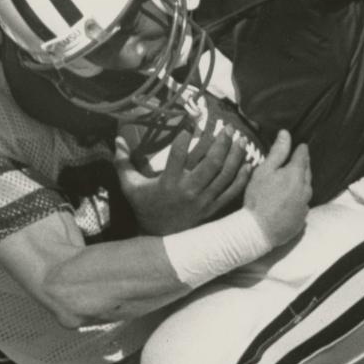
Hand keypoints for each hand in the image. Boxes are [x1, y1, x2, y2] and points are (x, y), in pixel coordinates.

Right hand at [115, 125, 252, 234]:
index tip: (189, 124)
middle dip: (221, 142)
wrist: (160, 239)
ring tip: (240, 139)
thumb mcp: (130, 187)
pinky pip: (232, 191)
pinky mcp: (213, 208)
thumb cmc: (145, 208)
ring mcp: (204, 200)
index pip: (177, 156)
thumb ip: (122, 163)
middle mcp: (188, 191)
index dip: (184, 139)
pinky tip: (247, 163)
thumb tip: (116, 139)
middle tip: (227, 127)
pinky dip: (241, 178)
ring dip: (235, 155)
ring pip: (225, 175)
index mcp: (168, 183)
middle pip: (210, 163)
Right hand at [243, 131, 311, 244]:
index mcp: (296, 174)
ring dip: (302, 184)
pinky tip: (289, 202)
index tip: (301, 146)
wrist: (257, 231)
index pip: (303, 156)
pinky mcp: (301, 220)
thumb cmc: (257, 199)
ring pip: (306, 190)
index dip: (301, 150)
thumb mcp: (263, 171)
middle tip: (298, 161)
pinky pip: (302, 206)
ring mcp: (304, 206)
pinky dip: (298, 201)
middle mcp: (305, 189)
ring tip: (293, 182)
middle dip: (303, 166)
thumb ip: (277, 152)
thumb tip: (286, 134)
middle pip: (307, 173)